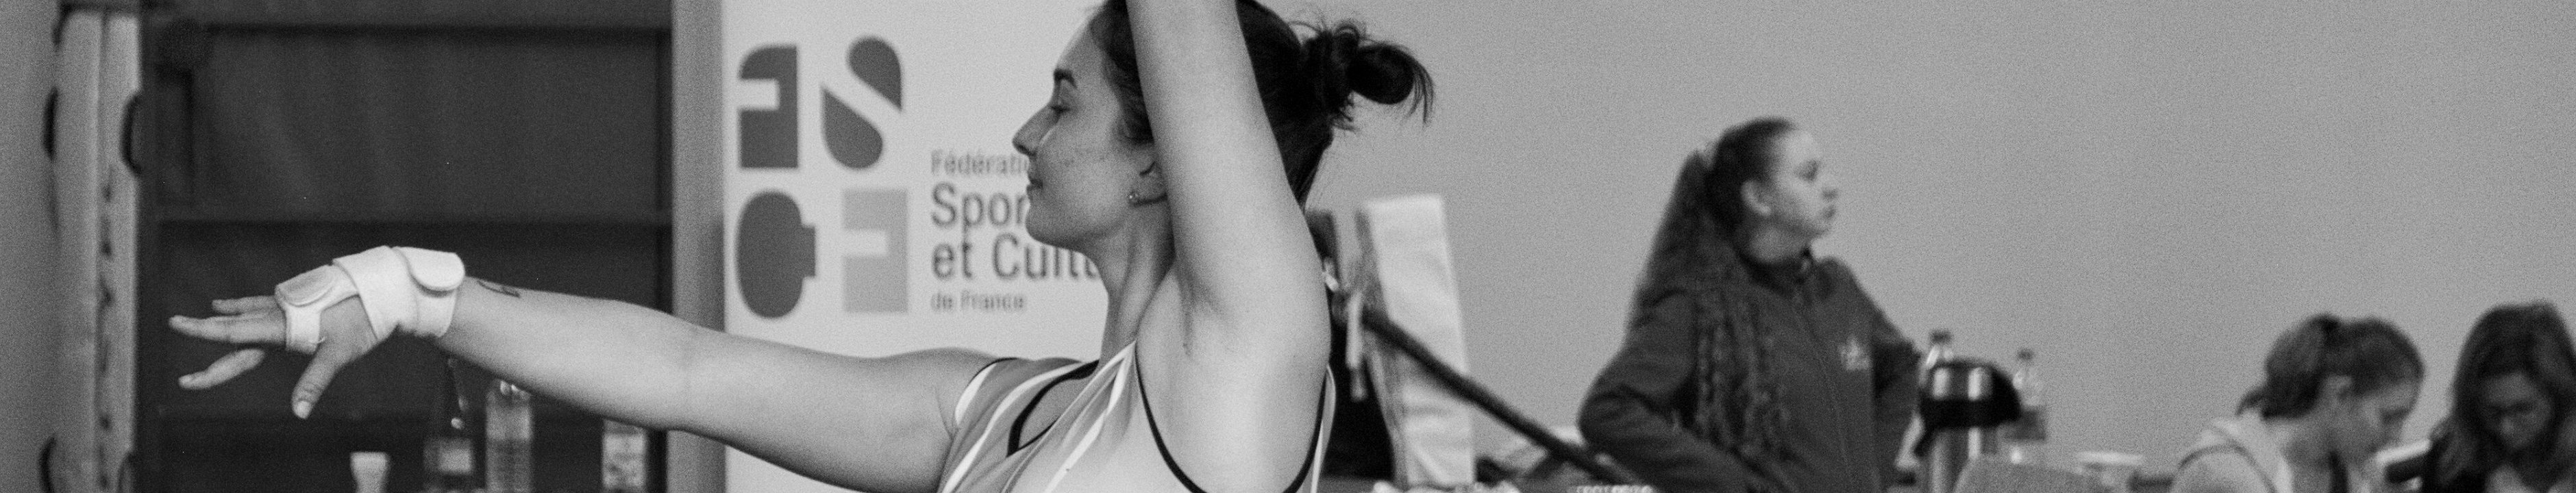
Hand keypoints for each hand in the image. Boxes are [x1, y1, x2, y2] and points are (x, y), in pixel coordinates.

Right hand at [168, 294, 389, 417]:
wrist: (380, 290)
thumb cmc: (361, 323)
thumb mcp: (339, 355)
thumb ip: (315, 382)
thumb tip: (300, 413)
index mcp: (281, 326)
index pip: (234, 334)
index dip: (204, 334)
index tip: (178, 326)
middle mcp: (277, 313)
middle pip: (232, 327)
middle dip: (203, 332)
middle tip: (173, 329)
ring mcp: (283, 305)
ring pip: (242, 316)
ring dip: (219, 321)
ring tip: (196, 321)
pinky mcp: (292, 301)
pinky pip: (256, 305)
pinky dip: (237, 307)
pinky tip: (221, 304)